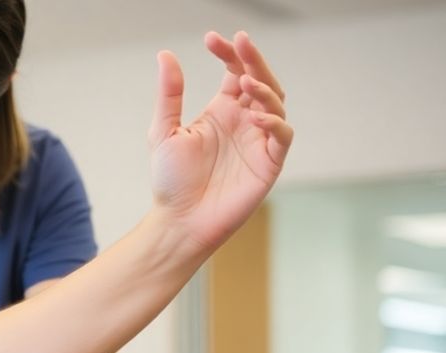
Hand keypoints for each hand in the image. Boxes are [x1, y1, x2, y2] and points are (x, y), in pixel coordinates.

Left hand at [149, 31, 293, 253]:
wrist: (179, 220)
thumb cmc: (171, 181)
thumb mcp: (164, 131)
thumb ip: (169, 95)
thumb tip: (165, 55)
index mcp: (222, 111)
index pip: (234, 73)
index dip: (229, 54)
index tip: (212, 38)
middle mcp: (244, 122)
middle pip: (261, 81)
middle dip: (253, 60)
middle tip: (241, 42)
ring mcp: (259, 141)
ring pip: (276, 104)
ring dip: (265, 88)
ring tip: (246, 80)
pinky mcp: (269, 163)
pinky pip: (281, 136)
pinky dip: (274, 123)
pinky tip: (256, 116)